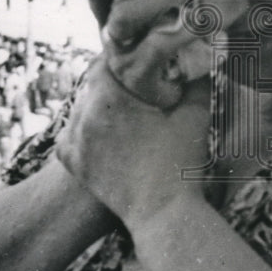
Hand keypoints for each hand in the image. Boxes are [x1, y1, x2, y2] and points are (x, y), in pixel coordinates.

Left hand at [55, 56, 210, 230]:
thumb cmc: (181, 162)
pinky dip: (84, 129)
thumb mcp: (195, 115)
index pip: (107, 60)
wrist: (163, 213)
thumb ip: (196, 80)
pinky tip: (105, 132)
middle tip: (135, 86)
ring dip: (99, 103)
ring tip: (124, 111)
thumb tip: (200, 57)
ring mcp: (74, 139)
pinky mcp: (72, 161)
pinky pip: (71, 133)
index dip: (125, 58)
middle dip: (113, 81)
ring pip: (81, 106)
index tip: (140, 62)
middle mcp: (84, 114)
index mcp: (110, 97)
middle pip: (92, 82)